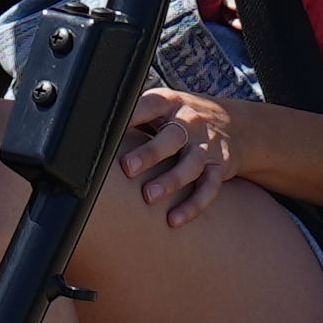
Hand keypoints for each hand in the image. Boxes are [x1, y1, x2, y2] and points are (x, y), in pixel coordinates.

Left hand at [118, 86, 247, 226]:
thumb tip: (86, 129)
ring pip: (190, 164)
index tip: (108, 130)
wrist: (236, 125)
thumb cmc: (181, 118)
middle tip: (127, 169)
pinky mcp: (219, 167)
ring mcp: (206, 145)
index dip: (130, 116)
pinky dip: (193, 206)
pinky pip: (209, 189)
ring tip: (148, 197)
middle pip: (171, 137)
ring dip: (170, 181)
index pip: (148, 105)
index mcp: (169, 103)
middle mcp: (189, 122)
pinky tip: (174, 220)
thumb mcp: (161, 105)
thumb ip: (132, 115)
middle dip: (150, 153)